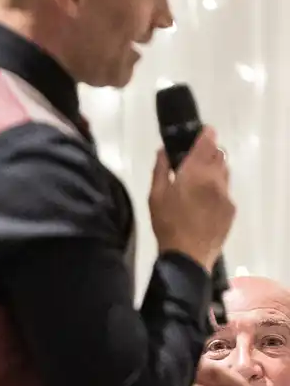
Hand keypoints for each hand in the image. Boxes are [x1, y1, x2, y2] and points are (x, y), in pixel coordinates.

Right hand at [149, 125, 235, 272]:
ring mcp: (226, 193)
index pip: (206, 144)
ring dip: (215, 169)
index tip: (204, 130)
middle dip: (210, 152)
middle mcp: (215, 178)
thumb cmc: (166, 224)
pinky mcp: (231, 207)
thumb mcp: (155, 196)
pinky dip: (217, 188)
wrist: (188, 255)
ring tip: (201, 179)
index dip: (206, 134)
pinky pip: (225, 190)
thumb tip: (163, 151)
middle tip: (197, 158)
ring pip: (224, 172)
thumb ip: (160, 170)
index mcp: (194, 173)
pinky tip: (204, 201)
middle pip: (219, 155)